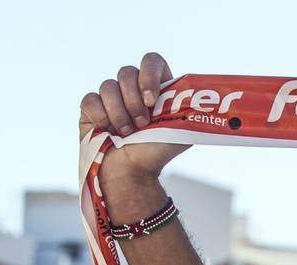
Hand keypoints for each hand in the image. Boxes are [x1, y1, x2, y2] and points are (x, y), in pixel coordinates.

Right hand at [79, 53, 188, 186]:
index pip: (152, 61)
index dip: (150, 75)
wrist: (132, 171)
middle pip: (127, 72)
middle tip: (142, 124)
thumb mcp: (183, 131)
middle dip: (134, 101)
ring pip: (108, 86)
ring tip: (127, 132)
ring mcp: (110, 96)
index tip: (152, 100)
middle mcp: (132, 88)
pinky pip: (90, 99)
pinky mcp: (91, 107)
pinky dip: (100, 117)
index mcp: (156, 88)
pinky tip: (107, 131)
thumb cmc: (157, 152)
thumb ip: (190, 110)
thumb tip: (206, 98)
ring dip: (119, 113)